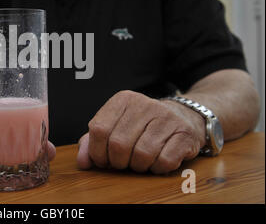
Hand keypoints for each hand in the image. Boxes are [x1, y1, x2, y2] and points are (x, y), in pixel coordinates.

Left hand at [77, 91, 205, 173]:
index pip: (98, 129)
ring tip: (141, 161)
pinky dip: (158, 168)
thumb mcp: (115, 126)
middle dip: (118, 162)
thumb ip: (93, 142)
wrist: (183, 117)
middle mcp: (144, 104)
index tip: (104, 159)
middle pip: (119, 144)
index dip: (98, 152)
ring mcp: (166, 117)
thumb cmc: (142, 126)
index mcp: (123, 100)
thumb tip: (83, 162)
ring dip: (138, 166)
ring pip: (142, 154)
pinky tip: (158, 161)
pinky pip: (164, 161)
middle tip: (124, 162)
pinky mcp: (184, 133)